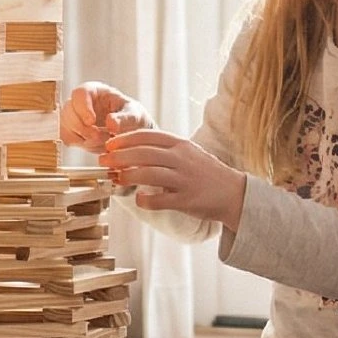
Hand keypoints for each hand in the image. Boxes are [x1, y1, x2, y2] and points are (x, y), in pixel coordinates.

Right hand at [61, 81, 151, 149]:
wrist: (131, 132)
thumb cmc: (133, 117)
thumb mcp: (135, 115)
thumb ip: (125, 118)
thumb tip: (111, 123)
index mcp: (95, 91)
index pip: (79, 93)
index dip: (83, 107)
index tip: (91, 121)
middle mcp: (80, 102)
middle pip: (68, 110)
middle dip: (82, 127)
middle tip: (99, 137)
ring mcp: (74, 116)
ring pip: (65, 125)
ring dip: (82, 137)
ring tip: (102, 141)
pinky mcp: (72, 131)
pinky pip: (66, 137)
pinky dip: (80, 144)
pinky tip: (96, 145)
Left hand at [100, 129, 246, 229]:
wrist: (234, 193)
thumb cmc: (206, 173)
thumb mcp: (188, 153)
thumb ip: (164, 150)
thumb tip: (131, 150)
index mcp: (181, 145)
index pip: (148, 136)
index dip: (125, 140)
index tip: (109, 144)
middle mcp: (182, 159)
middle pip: (144, 154)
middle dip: (120, 156)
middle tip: (103, 160)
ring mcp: (185, 180)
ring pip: (149, 174)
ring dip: (128, 176)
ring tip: (115, 178)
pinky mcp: (187, 200)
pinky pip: (161, 200)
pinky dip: (146, 200)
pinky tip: (138, 200)